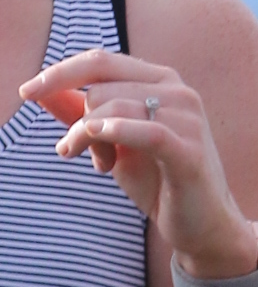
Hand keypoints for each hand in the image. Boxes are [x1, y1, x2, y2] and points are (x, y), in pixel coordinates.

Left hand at [20, 47, 257, 275]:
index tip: (25, 93)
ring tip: (98, 165)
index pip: (100, 61)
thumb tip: (38, 92)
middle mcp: (179, 91)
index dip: (60, 73)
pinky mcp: (190, 151)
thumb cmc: (157, 180)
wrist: (202, 225)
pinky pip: (146, 132)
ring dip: (88, 140)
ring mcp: (188, 119)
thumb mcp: (111, 143)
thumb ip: (79, 114)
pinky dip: (115, 135)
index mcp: (161, 80)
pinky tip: (100, 152)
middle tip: (79, 154)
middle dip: (78, 123)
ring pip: (114, 109)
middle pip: (100, 89)